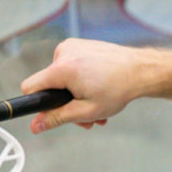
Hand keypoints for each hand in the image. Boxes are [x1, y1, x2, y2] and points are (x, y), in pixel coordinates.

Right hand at [19, 38, 139, 132]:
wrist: (141, 70)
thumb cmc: (118, 89)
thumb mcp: (86, 111)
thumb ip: (57, 118)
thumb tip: (35, 126)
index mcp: (62, 68)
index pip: (31, 87)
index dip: (38, 103)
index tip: (51, 113)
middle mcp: (64, 52)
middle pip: (50, 85)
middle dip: (66, 104)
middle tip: (87, 116)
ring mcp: (73, 46)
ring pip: (62, 78)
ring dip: (76, 95)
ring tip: (97, 105)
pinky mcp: (81, 45)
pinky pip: (71, 67)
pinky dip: (81, 81)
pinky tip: (98, 89)